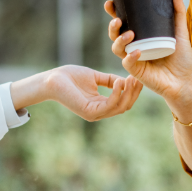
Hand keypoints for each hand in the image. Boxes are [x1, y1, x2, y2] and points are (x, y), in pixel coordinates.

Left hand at [11, 66, 142, 120]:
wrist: (53, 78)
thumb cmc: (70, 76)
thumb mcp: (95, 77)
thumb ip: (109, 80)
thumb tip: (124, 80)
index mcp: (100, 105)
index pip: (122, 102)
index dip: (132, 91)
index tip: (138, 77)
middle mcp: (99, 112)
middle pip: (124, 107)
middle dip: (134, 93)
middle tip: (138, 78)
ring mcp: (94, 114)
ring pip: (119, 107)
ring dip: (128, 93)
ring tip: (131, 79)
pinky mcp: (89, 112)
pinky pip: (109, 105)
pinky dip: (117, 93)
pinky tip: (119, 82)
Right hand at [105, 0, 191, 119]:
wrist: (187, 81)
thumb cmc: (182, 58)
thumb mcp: (180, 32)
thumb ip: (177, 12)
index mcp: (141, 36)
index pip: (124, 23)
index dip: (114, 13)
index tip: (110, 3)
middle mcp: (134, 47)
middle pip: (115, 35)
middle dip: (112, 26)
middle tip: (117, 19)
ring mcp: (134, 60)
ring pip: (117, 49)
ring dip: (119, 40)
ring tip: (129, 33)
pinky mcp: (138, 72)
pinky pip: (128, 64)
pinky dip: (130, 57)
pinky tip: (137, 51)